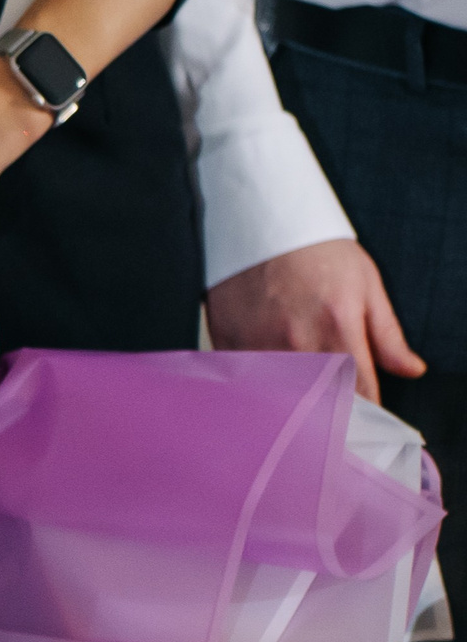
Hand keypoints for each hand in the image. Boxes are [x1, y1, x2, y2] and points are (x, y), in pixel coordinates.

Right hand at [206, 238, 423, 404]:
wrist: (259, 218)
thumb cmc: (315, 249)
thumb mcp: (365, 284)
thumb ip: (387, 334)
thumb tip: (411, 370)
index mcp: (339, 327)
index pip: (361, 392)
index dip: (368, 413)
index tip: (368, 422)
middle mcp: (298, 341)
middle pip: (319, 403)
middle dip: (330, 417)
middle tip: (335, 423)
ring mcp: (259, 343)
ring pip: (280, 397)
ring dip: (293, 407)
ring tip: (300, 410)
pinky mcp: (229, 341)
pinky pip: (246, 381)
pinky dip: (258, 390)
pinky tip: (266, 390)